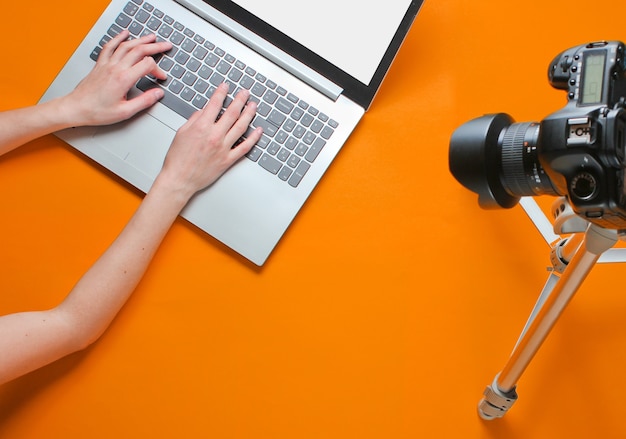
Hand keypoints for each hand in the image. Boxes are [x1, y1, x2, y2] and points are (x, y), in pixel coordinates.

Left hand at [60, 30, 171, 125]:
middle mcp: (115, 68)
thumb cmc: (98, 111)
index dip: (158, 70)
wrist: (77, 108)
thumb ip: (144, 101)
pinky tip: (125, 33)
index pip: (147, 65)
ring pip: (126, 46)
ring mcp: (107, 64)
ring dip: (141, 40)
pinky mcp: (100, 64)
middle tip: (166, 45)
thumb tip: (158, 93)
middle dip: (155, 47)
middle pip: (139, 50)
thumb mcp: (125, 112)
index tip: (161, 78)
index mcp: (123, 79)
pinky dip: (119, 38)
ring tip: (151, 38)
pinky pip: (110, 46)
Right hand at [156, 83, 262, 198]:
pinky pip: (244, 147)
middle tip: (245, 93)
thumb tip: (205, 111)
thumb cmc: (178, 159)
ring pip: (241, 127)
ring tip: (253, 106)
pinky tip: (258, 130)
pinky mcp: (228, 160)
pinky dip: (254, 138)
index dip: (221, 93)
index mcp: (201, 127)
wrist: (180, 180)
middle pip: (232, 113)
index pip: (215, 104)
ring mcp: (223, 148)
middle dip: (240, 100)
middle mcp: (215, 136)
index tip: (225, 86)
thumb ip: (194, 119)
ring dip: (249, 114)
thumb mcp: (181, 133)